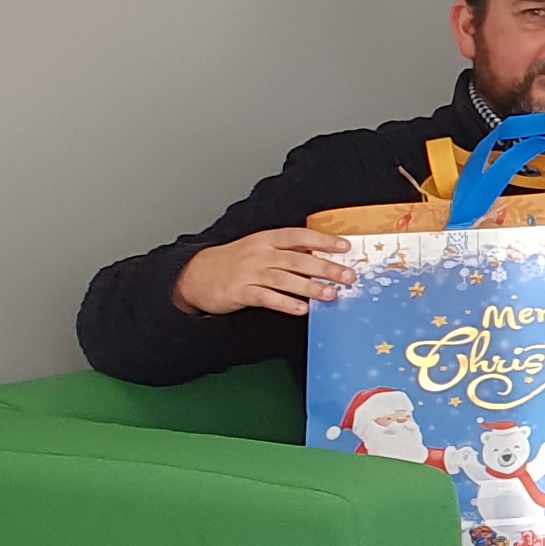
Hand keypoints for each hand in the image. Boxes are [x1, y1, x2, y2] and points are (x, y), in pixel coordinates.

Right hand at [174, 226, 354, 318]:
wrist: (196, 274)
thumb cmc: (235, 261)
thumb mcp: (260, 248)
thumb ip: (288, 251)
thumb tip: (323, 256)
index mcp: (267, 239)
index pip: (299, 236)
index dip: (323, 241)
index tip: (345, 246)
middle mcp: (259, 254)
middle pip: (297, 259)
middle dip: (325, 268)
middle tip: (348, 276)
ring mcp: (249, 272)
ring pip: (284, 279)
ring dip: (310, 287)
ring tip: (331, 294)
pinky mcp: (240, 291)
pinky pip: (266, 297)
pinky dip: (285, 303)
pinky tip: (302, 309)